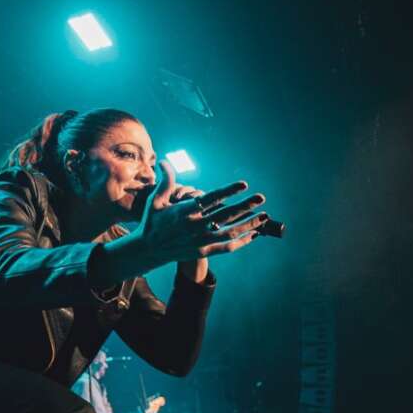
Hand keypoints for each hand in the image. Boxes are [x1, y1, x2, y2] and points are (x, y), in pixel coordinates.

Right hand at [121, 160, 268, 271]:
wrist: (148, 250)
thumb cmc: (153, 221)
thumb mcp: (156, 199)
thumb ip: (166, 180)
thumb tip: (166, 160)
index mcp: (184, 212)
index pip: (211, 199)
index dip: (228, 191)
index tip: (244, 184)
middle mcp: (194, 226)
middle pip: (225, 214)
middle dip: (245, 206)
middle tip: (261, 197)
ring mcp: (200, 241)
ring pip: (230, 232)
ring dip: (249, 224)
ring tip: (264, 216)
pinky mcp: (203, 251)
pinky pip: (227, 247)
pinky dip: (242, 241)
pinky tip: (254, 234)